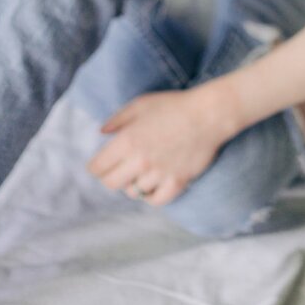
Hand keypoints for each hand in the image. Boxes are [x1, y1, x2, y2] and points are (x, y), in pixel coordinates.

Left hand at [85, 88, 227, 206]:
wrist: (208, 114)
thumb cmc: (174, 105)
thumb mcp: (141, 104)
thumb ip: (117, 119)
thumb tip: (101, 133)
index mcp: (127, 141)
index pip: (98, 168)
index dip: (96, 167)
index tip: (99, 165)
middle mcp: (140, 161)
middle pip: (111, 184)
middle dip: (110, 177)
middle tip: (117, 171)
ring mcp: (158, 174)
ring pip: (133, 192)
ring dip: (133, 183)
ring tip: (140, 172)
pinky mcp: (176, 183)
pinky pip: (155, 200)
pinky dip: (150, 195)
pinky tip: (152, 185)